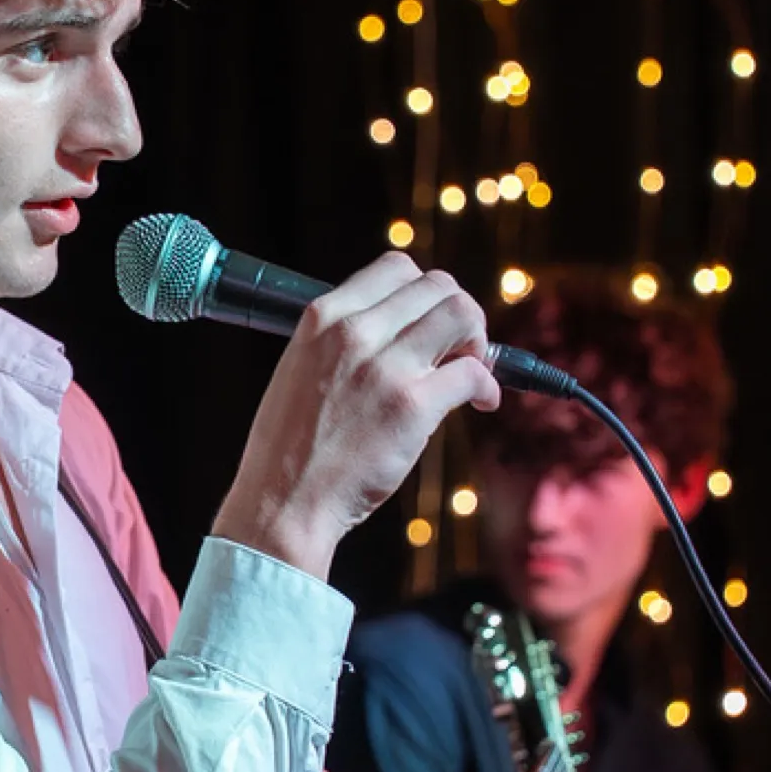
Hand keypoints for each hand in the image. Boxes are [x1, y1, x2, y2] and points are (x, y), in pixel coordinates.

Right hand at [211, 253, 498, 579]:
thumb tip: (400, 333)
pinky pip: (474, 374)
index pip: (395, 267)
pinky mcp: (412, 406)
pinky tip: (481, 403)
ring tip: (473, 371)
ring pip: (461, 315)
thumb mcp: (300, 369)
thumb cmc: (291, 450)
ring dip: (479, 340)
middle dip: (459, 313)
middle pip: (437, 285)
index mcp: (321, 317)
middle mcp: (354, 331)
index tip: (430, 323)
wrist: (282, 503)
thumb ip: (342, 343)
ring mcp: (385, 367)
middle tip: (461, 349)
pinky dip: (488, 386)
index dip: (425, 293)